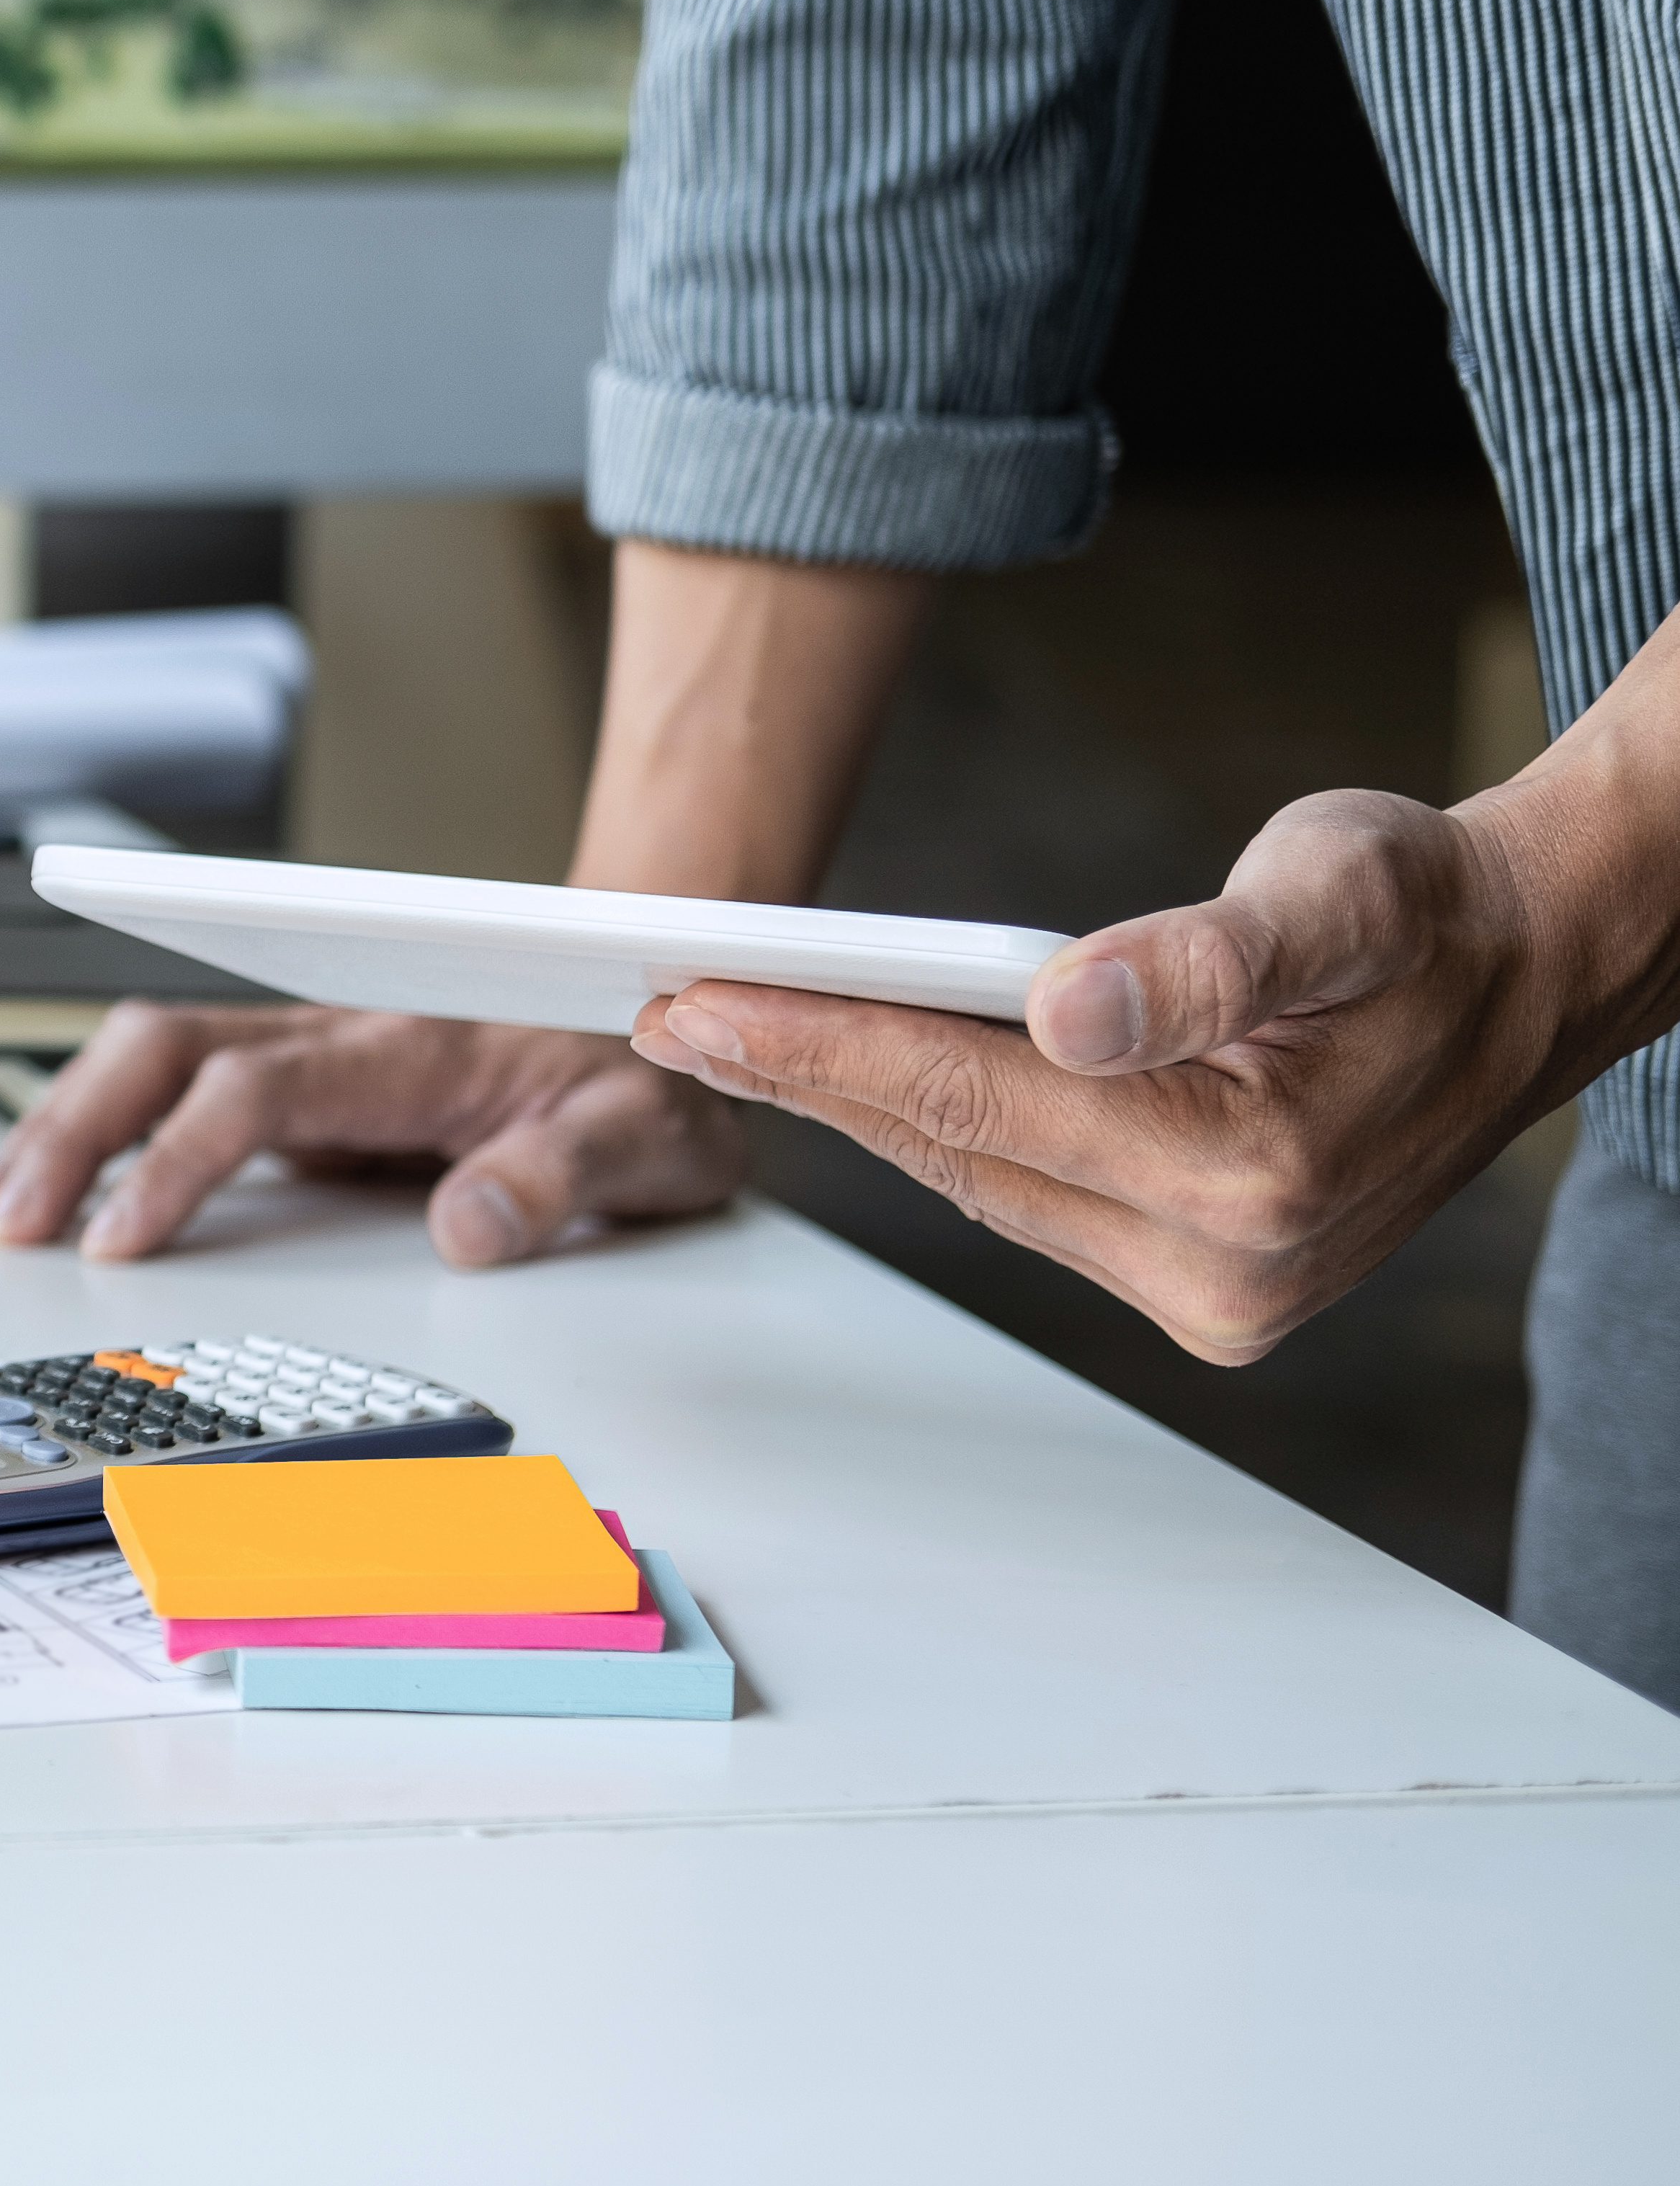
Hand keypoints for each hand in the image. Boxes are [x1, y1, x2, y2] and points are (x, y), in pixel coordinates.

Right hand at [0, 1000, 746, 1264]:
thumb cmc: (639, 1068)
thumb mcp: (644, 1136)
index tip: (121, 1237)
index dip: (177, 1159)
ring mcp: (308, 1051)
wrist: (651, 992)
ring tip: (0, 1204)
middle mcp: (336, 1030)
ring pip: (149, 1053)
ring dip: (64, 1121)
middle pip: (164, 1047)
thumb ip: (565, 1177)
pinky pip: (169, 1084)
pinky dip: (96, 1124)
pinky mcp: (297, 1083)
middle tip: (14, 1222)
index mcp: (404, 1045)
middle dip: (73, 1129)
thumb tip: (468, 1229)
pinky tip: (53, 1178)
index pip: (257, 1090)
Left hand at [628, 786, 1655, 1360]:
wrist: (1525, 979)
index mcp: (1259, 1172)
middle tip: (660, 1009)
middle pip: (961, 1151)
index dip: (825, 1044)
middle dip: (802, 1077)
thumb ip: (1210, 956)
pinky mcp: (1196, 1290)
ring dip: (852, 1107)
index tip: (692, 1004)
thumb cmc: (1431, 916)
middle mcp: (1231, 1266)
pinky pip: (1025, 1196)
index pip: (982, 1099)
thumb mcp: (1345, 890)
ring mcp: (1212, 1295)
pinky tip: (847, 1076)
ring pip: (980, 1181)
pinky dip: (935, 1132)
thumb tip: (1072, 1010)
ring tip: (722, 1032)